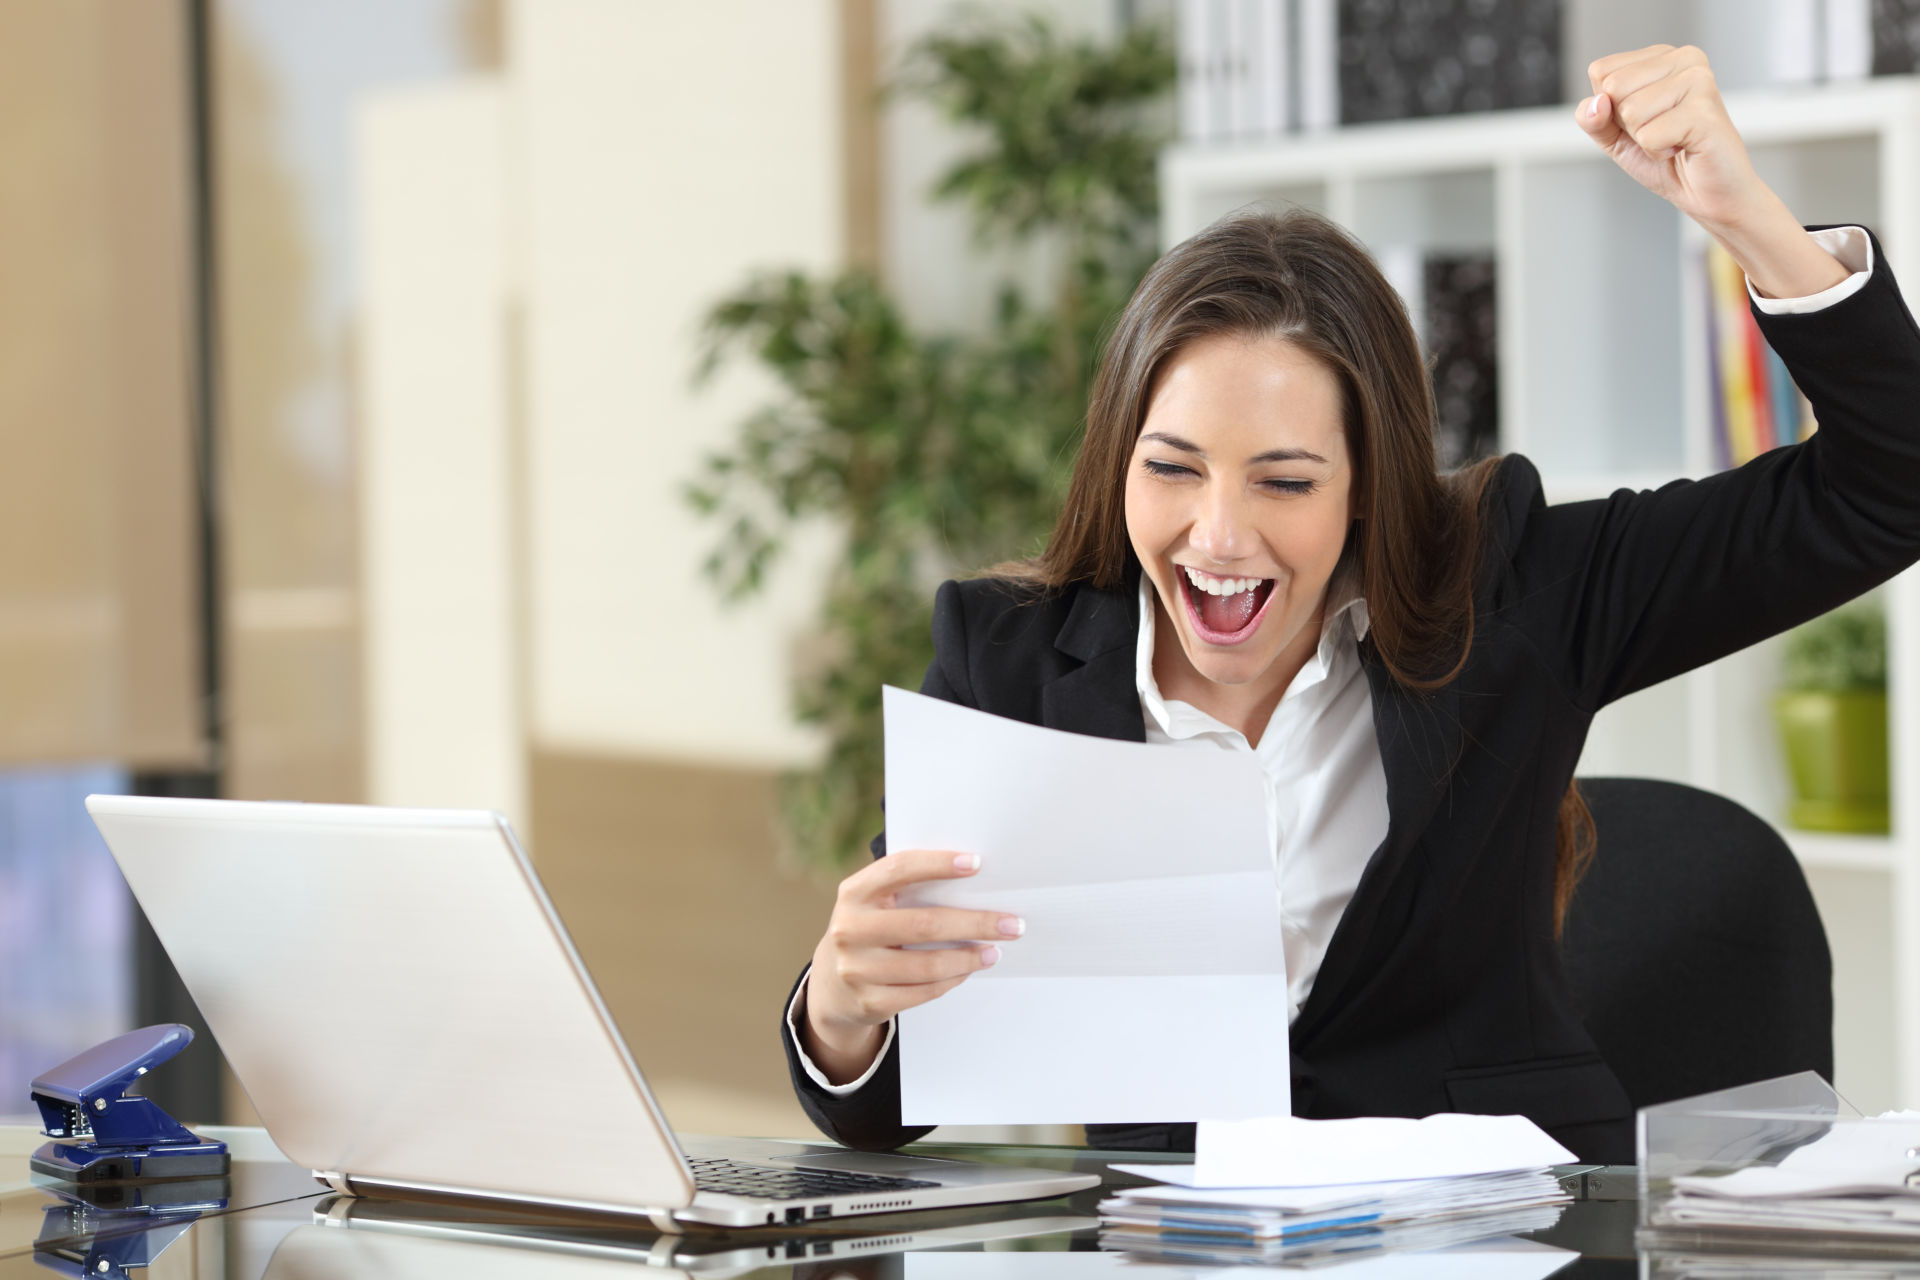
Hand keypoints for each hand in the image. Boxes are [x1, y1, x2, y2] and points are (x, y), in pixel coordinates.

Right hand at [801, 848, 1023, 1084]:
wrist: (831, 983)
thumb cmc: (870, 929)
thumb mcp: (874, 902)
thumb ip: (908, 888)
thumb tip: (973, 878)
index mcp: (854, 893)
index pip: (899, 869)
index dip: (938, 864)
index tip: (976, 863)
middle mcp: (850, 929)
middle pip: (925, 924)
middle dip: (975, 923)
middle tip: (1011, 924)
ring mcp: (857, 969)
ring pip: (928, 965)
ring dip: (970, 957)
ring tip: (994, 951)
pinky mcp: (869, 1001)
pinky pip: (923, 992)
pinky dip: (952, 980)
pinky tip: (968, 970)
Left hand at [1577, 45, 1764, 233]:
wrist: (1709, 192)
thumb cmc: (1667, 160)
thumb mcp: (1614, 138)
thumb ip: (1593, 118)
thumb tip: (1597, 104)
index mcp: (1661, 56)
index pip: (1600, 71)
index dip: (1609, 107)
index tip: (1643, 119)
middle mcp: (1684, 58)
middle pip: (1613, 86)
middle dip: (1626, 123)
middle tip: (1660, 131)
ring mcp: (1698, 80)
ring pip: (1630, 110)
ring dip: (1644, 139)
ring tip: (1674, 138)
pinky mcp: (1705, 110)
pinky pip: (1649, 135)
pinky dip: (1658, 152)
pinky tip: (1683, 147)